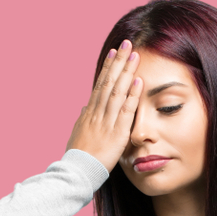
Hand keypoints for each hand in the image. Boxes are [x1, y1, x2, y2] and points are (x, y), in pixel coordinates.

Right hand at [66, 39, 142, 173]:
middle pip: (109, 82)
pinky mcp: (117, 133)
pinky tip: (139, 82)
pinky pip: (125, 111)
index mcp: (89, 112)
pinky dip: (132, 95)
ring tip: (135, 55)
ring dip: (127, 72)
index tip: (113, 52)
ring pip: (117, 91)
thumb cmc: (78, 157)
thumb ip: (83, 119)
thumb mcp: (78, 134)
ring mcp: (106, 121)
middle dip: (118, 62)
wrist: (77, 172)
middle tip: (127, 43)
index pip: (100, 84)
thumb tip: (85, 106)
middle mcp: (97, 112)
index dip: (108, 68)